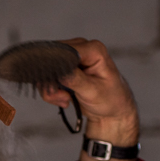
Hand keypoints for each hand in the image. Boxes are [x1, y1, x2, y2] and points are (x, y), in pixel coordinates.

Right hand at [40, 39, 139, 160]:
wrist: (112, 112)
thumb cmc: (111, 100)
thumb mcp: (93, 91)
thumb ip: (75, 79)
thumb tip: (57, 71)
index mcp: (93, 49)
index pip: (64, 51)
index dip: (56, 67)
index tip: (57, 85)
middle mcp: (82, 49)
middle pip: (52, 59)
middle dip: (53, 82)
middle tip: (63, 97)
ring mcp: (72, 58)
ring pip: (47, 70)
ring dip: (52, 89)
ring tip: (66, 99)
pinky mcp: (65, 68)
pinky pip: (48, 77)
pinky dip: (53, 91)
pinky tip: (65, 98)